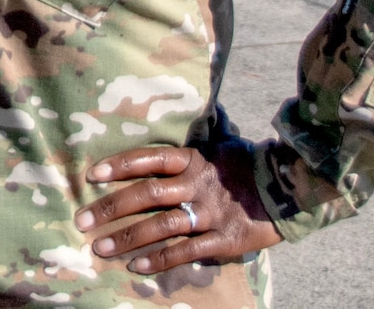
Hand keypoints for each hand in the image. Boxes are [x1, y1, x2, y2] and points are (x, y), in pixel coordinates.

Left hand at [73, 144, 280, 274]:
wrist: (292, 191)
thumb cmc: (249, 165)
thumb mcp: (224, 143)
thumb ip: (204, 134)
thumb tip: (204, 107)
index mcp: (194, 159)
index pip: (149, 158)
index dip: (120, 165)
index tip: (91, 175)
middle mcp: (197, 186)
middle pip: (147, 195)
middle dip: (110, 209)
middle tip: (82, 221)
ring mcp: (210, 214)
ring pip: (161, 227)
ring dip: (127, 239)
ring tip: (100, 248)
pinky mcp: (225, 240)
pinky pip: (186, 252)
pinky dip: (159, 260)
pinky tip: (136, 267)